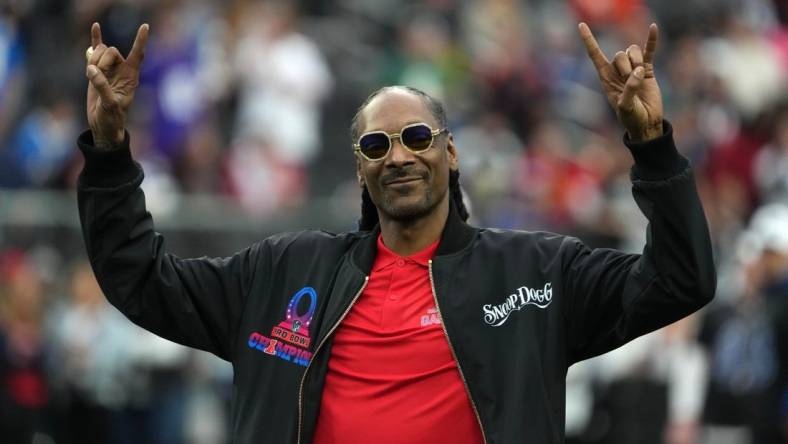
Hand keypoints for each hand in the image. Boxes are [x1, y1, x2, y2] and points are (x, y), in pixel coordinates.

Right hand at [85, 22, 148, 146]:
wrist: (102, 123)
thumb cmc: (112, 118)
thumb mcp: (109, 105)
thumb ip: (102, 87)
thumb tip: (92, 70)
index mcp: (131, 77)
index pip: (138, 55)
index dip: (140, 40)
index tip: (145, 26)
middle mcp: (122, 70)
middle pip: (112, 51)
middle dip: (101, 60)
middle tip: (95, 75)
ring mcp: (110, 68)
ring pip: (101, 51)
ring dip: (93, 60)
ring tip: (91, 76)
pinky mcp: (98, 69)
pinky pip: (97, 50)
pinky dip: (95, 39)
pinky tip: (95, 26)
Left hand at [579, 22, 662, 140]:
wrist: (647, 122)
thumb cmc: (631, 118)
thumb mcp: (626, 107)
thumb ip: (630, 89)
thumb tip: (638, 71)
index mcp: (606, 78)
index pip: (595, 55)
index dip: (589, 40)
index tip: (581, 25)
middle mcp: (617, 71)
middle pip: (619, 54)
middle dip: (625, 66)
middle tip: (630, 80)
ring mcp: (633, 68)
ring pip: (632, 51)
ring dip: (637, 61)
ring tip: (640, 75)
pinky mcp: (647, 69)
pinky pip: (649, 51)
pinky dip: (651, 40)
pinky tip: (653, 27)